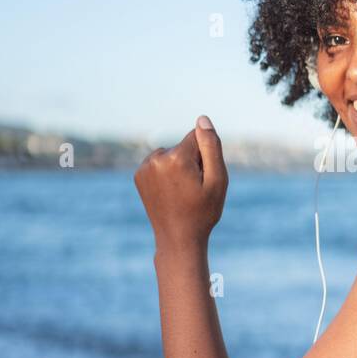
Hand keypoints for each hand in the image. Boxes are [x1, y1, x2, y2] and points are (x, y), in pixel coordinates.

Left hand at [134, 115, 227, 249]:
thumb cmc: (203, 212)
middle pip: (183, 146)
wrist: (178, 239)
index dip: (205, 158)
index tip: (202, 179)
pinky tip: (170, 192)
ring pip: (171, 153)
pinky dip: (165, 173)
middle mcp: (156, 158)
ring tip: (181, 192)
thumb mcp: (218, 180)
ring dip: (178, 166)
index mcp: (176, 158)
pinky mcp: (138, 175)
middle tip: (193, 189)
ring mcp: (144, 167)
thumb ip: (211, 146)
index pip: (198, 138)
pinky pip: (158, 163)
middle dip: (191, 162)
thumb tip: (202, 119)